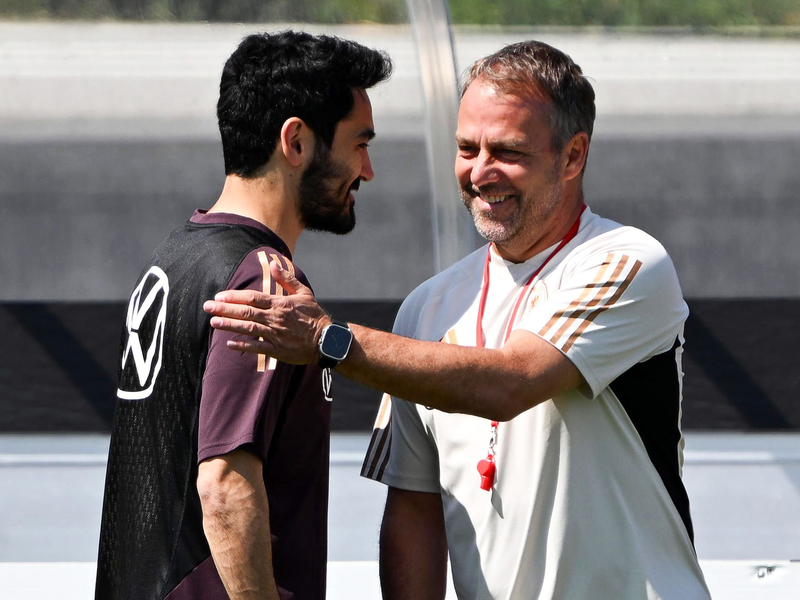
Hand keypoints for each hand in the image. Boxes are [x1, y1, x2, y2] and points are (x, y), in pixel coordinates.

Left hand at [203, 260, 331, 364]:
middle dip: (225, 309)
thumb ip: (287, 279)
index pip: (253, 298)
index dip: (235, 297)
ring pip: (248, 328)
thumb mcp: (304, 293)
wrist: (326, 339)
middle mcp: (275, 318)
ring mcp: (276, 335)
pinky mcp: (278, 350)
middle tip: (207, 307)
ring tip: (213, 322)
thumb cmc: (314, 315)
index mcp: (280, 303)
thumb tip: (273, 265)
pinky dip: (243, 345)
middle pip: (246, 312)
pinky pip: (257, 347)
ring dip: (230, 325)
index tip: (219, 296)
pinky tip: (229, 343)